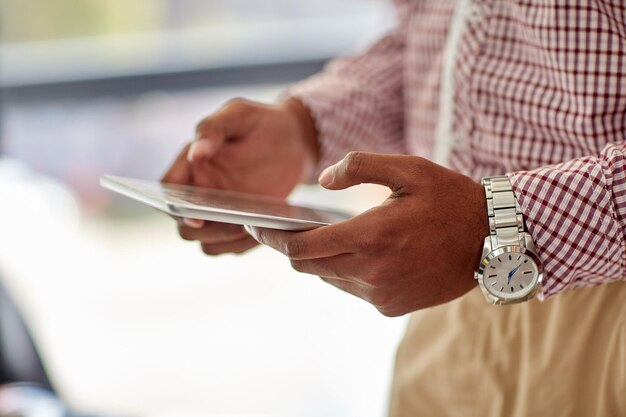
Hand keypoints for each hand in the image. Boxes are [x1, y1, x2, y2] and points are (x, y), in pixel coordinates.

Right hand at [162, 98, 317, 254]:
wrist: (295, 140)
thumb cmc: (260, 122)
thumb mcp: (238, 114)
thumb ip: (212, 129)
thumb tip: (194, 154)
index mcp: (190, 167)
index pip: (167, 194)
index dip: (173, 209)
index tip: (196, 216)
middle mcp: (200, 194)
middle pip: (185, 226)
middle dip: (203, 230)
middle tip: (231, 222)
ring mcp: (220, 212)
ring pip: (208, 242)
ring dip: (224, 241)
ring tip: (249, 226)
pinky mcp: (241, 224)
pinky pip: (234, 247)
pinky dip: (245, 245)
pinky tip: (265, 229)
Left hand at [246, 152, 488, 315]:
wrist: (493, 241)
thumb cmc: (450, 198)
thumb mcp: (408, 167)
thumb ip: (359, 166)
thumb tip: (322, 180)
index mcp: (371, 236)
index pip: (300, 248)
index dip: (272, 238)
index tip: (256, 226)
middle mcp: (371, 272)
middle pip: (308, 266)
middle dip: (292, 247)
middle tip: (286, 227)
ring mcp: (381, 294)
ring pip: (329, 277)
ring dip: (322, 257)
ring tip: (330, 234)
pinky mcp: (390, 306)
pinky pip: (353, 288)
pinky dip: (347, 270)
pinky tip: (364, 251)